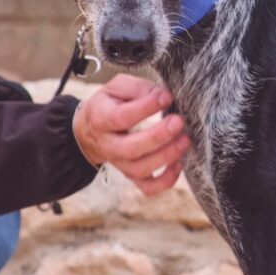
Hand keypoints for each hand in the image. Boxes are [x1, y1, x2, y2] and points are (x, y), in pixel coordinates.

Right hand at [73, 74, 190, 195]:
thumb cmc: (110, 104)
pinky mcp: (131, 175)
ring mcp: (120, 163)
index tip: (167, 97)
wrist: (90, 131)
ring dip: (166, 156)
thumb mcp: (116, 88)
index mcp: (102, 119)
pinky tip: (179, 163)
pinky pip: (147, 187)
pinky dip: (165, 181)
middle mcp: (109, 145)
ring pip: (140, 169)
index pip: (122, 117)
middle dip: (158, 137)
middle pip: (130, 149)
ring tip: (185, 139)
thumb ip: (138, 88)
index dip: (146, 108)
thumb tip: (162, 94)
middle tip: (179, 122)